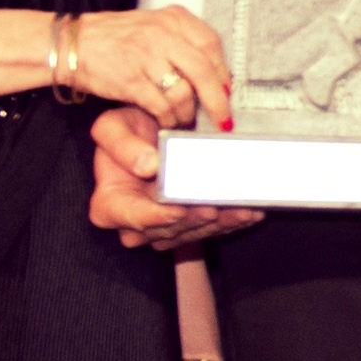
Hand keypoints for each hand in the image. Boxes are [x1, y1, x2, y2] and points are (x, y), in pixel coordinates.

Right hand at [68, 4, 231, 130]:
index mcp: (172, 18)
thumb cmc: (114, 37)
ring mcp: (145, 56)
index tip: (227, 90)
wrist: (71, 44)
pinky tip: (167, 121)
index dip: (223, 72)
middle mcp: (161, 34)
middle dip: (217, 101)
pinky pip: (161, 106)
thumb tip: (215, 73)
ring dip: (188, 113)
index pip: (211, 45)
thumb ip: (182, 41)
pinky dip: (169, 118)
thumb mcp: (153, 25)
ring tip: (186, 120)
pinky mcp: (130, 80)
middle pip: (204, 72)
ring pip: (183, 93)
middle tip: (222, 119)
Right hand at [89, 106, 259, 247]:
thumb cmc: (128, 131)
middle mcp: (136, 224)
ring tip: (241, 211)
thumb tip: (148, 165)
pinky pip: (209, 229)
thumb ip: (122, 145)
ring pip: (192, 233)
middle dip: (193, 221)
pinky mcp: (188, 226)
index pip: (132, 217)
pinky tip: (250, 213)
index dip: (154, 218)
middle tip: (214, 209)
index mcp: (111, 205)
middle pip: (167, 231)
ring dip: (219, 224)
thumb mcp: (112, 127)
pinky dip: (231, 222)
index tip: (175, 211)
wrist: (150, 132)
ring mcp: (164, 228)